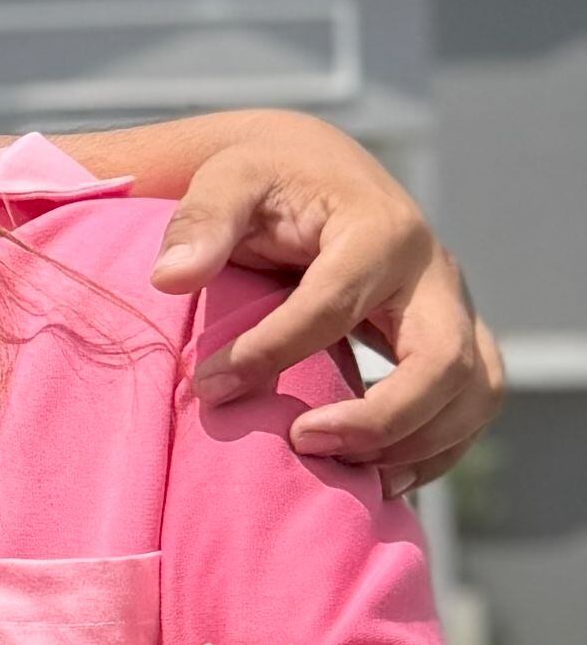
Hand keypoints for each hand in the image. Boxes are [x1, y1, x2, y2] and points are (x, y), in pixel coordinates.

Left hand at [155, 126, 500, 488]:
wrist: (319, 170)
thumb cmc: (267, 179)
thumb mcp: (228, 180)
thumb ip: (201, 221)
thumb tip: (170, 277)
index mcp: (379, 227)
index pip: (335, 304)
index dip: (271, 352)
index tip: (209, 386)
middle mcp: (434, 270)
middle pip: (442, 360)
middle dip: (379, 417)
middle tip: (302, 444)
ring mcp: (454, 307)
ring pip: (474, 391)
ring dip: (416, 443)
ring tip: (340, 470)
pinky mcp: (458, 338)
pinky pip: (473, 406)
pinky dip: (436, 450)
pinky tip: (373, 473)